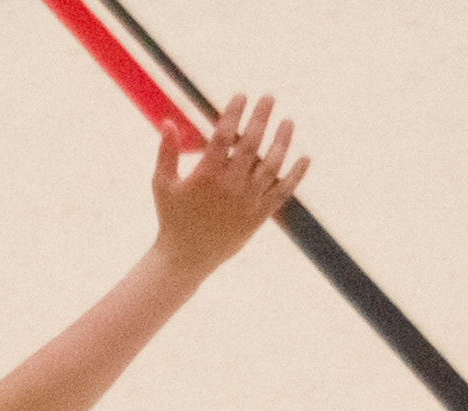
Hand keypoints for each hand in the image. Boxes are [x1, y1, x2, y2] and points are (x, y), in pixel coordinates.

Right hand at [151, 94, 303, 275]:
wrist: (185, 258)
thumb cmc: (172, 218)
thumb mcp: (162, 185)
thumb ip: (166, 153)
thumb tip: (167, 122)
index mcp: (205, 177)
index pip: (224, 136)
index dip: (234, 113)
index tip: (241, 96)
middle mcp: (229, 186)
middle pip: (251, 144)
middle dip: (261, 117)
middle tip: (269, 97)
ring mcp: (247, 200)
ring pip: (271, 164)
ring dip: (282, 140)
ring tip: (288, 121)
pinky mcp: (259, 215)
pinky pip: (283, 191)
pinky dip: (296, 174)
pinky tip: (305, 157)